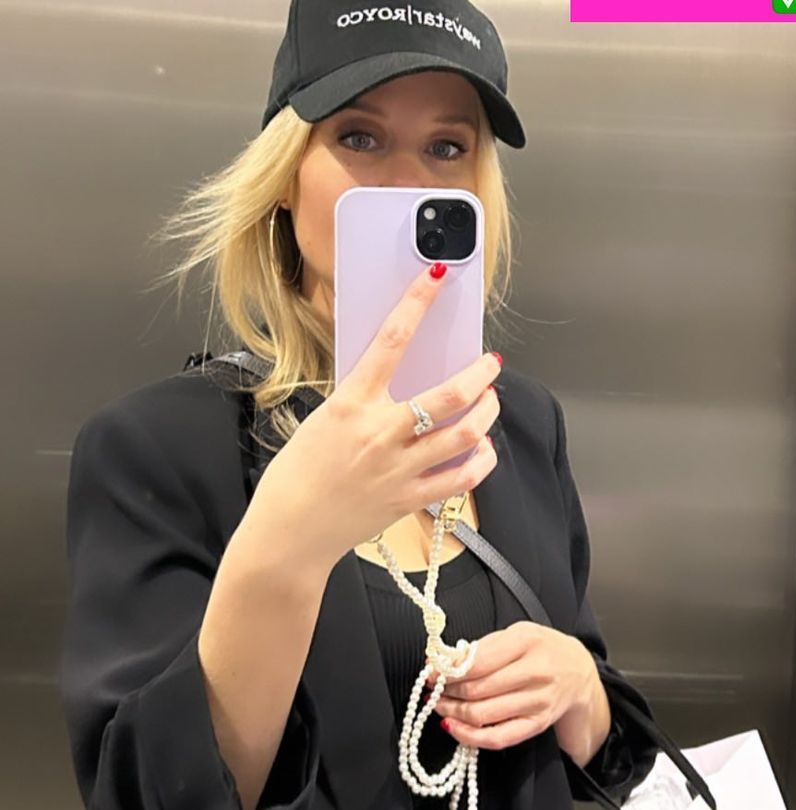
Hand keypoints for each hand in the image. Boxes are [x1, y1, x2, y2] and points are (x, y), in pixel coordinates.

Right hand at [248, 263, 502, 579]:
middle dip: (480, 372)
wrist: (290, 530)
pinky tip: (482, 447)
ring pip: (466, 433)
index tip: (436, 278)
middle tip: (490, 363)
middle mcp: (381, 433)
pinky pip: (463, 477)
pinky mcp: (411, 499)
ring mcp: (400, 468)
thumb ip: (362, 399)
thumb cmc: (299, 473)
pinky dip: (482, 458)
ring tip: (490, 401)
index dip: (417, 303)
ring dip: (488, 411)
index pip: (391, 340)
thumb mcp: (324, 419)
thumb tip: (397, 376)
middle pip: (450, 394)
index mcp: (351, 404)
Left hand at [434, 621, 611, 761]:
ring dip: (452, 712)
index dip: (448, 670)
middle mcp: (536, 672)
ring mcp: (539, 701)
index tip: (431, 671)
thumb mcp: (515, 634)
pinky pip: (498, 738)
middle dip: (447, 691)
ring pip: (483, 714)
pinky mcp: (538, 724)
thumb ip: (482, 647)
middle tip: (433, 689)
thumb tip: (443, 661)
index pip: (477, 662)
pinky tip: (454, 728)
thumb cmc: (541, 649)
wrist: (578, 670)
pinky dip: (470, 736)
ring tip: (440, 705)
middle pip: (477, 690)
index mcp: (527, 642)